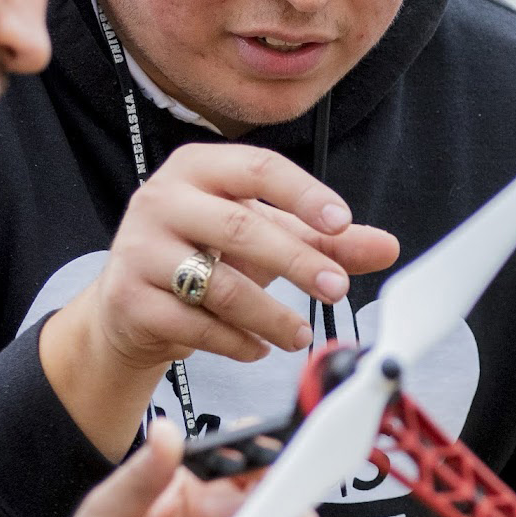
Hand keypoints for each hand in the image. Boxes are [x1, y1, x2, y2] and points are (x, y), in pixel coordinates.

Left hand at [0, 429, 315, 516]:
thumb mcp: (108, 509)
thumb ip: (144, 473)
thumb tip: (168, 432)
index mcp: (195, 491)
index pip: (244, 459)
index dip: (261, 446)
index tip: (262, 440)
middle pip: (278, 491)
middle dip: (291, 477)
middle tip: (287, 473)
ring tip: (270, 514)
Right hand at [41, 143, 400, 453]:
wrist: (131, 304)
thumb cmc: (204, 256)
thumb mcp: (266, 238)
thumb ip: (324, 242)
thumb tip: (386, 247)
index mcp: (197, 168)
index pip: (257, 167)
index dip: (303, 194)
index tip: (341, 222)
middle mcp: (161, 199)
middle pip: (240, 227)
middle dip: (297, 262)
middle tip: (337, 289)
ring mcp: (139, 250)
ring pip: (218, 285)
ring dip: (270, 315)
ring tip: (299, 335)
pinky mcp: (129, 300)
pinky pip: (193, 325)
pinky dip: (235, 342)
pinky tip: (258, 349)